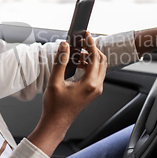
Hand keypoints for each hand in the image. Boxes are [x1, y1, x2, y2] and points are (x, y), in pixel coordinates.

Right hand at [27, 33, 106, 155]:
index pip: (95, 57)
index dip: (90, 44)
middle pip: (101, 61)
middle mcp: (96, 87)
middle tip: (82, 42)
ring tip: (77, 53)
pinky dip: (89, 65)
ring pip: (99, 67)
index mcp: (90, 84)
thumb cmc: (55, 106)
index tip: (86, 35)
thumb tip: (64, 46)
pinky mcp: (92, 92)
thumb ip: (61, 62)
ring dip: (90, 57)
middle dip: (92, 49)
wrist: (56, 122)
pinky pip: (95, 74)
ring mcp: (95, 90)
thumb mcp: (55, 81)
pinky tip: (77, 64)